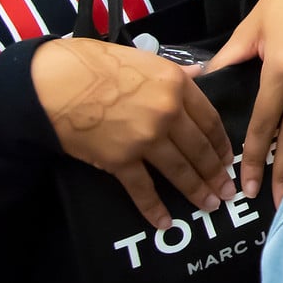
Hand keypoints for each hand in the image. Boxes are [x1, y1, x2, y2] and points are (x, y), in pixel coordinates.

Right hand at [32, 37, 236, 229]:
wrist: (53, 82)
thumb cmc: (96, 64)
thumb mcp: (145, 59)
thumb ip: (176, 72)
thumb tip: (199, 74)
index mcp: (177, 87)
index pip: (210, 120)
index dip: (221, 143)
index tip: (228, 158)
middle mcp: (168, 114)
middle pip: (199, 149)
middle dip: (216, 173)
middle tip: (228, 191)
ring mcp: (146, 139)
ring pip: (179, 170)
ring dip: (197, 191)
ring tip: (211, 205)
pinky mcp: (120, 160)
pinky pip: (142, 188)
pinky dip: (155, 208)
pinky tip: (165, 222)